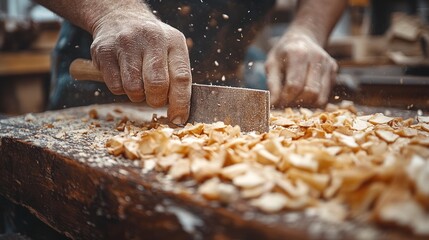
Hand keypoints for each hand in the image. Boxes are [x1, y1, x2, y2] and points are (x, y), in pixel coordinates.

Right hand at [90, 7, 191, 124]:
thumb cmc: (152, 44)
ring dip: (137, 94)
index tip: (178, 119)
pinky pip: (115, 86)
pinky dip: (120, 88)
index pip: (181, 78)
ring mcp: (126, 44)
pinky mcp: (104, 51)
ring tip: (137, 80)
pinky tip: (123, 74)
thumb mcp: (171, 50)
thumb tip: (178, 113)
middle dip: (156, 100)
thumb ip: (177, 77)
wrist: (119, 18)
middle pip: (157, 85)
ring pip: (133, 89)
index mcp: (173, 42)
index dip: (181, 103)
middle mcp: (151, 39)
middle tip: (154, 98)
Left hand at [265, 32, 337, 107]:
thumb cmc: (283, 53)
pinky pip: (325, 96)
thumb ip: (272, 84)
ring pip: (320, 98)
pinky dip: (313, 101)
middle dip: (296, 102)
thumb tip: (273, 104)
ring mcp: (328, 64)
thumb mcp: (272, 64)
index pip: (294, 85)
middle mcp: (317, 57)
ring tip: (294, 99)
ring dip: (305, 104)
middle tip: (286, 102)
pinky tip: (304, 94)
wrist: (303, 38)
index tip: (277, 103)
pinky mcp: (333, 71)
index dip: (285, 99)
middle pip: (310, 92)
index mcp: (298, 54)